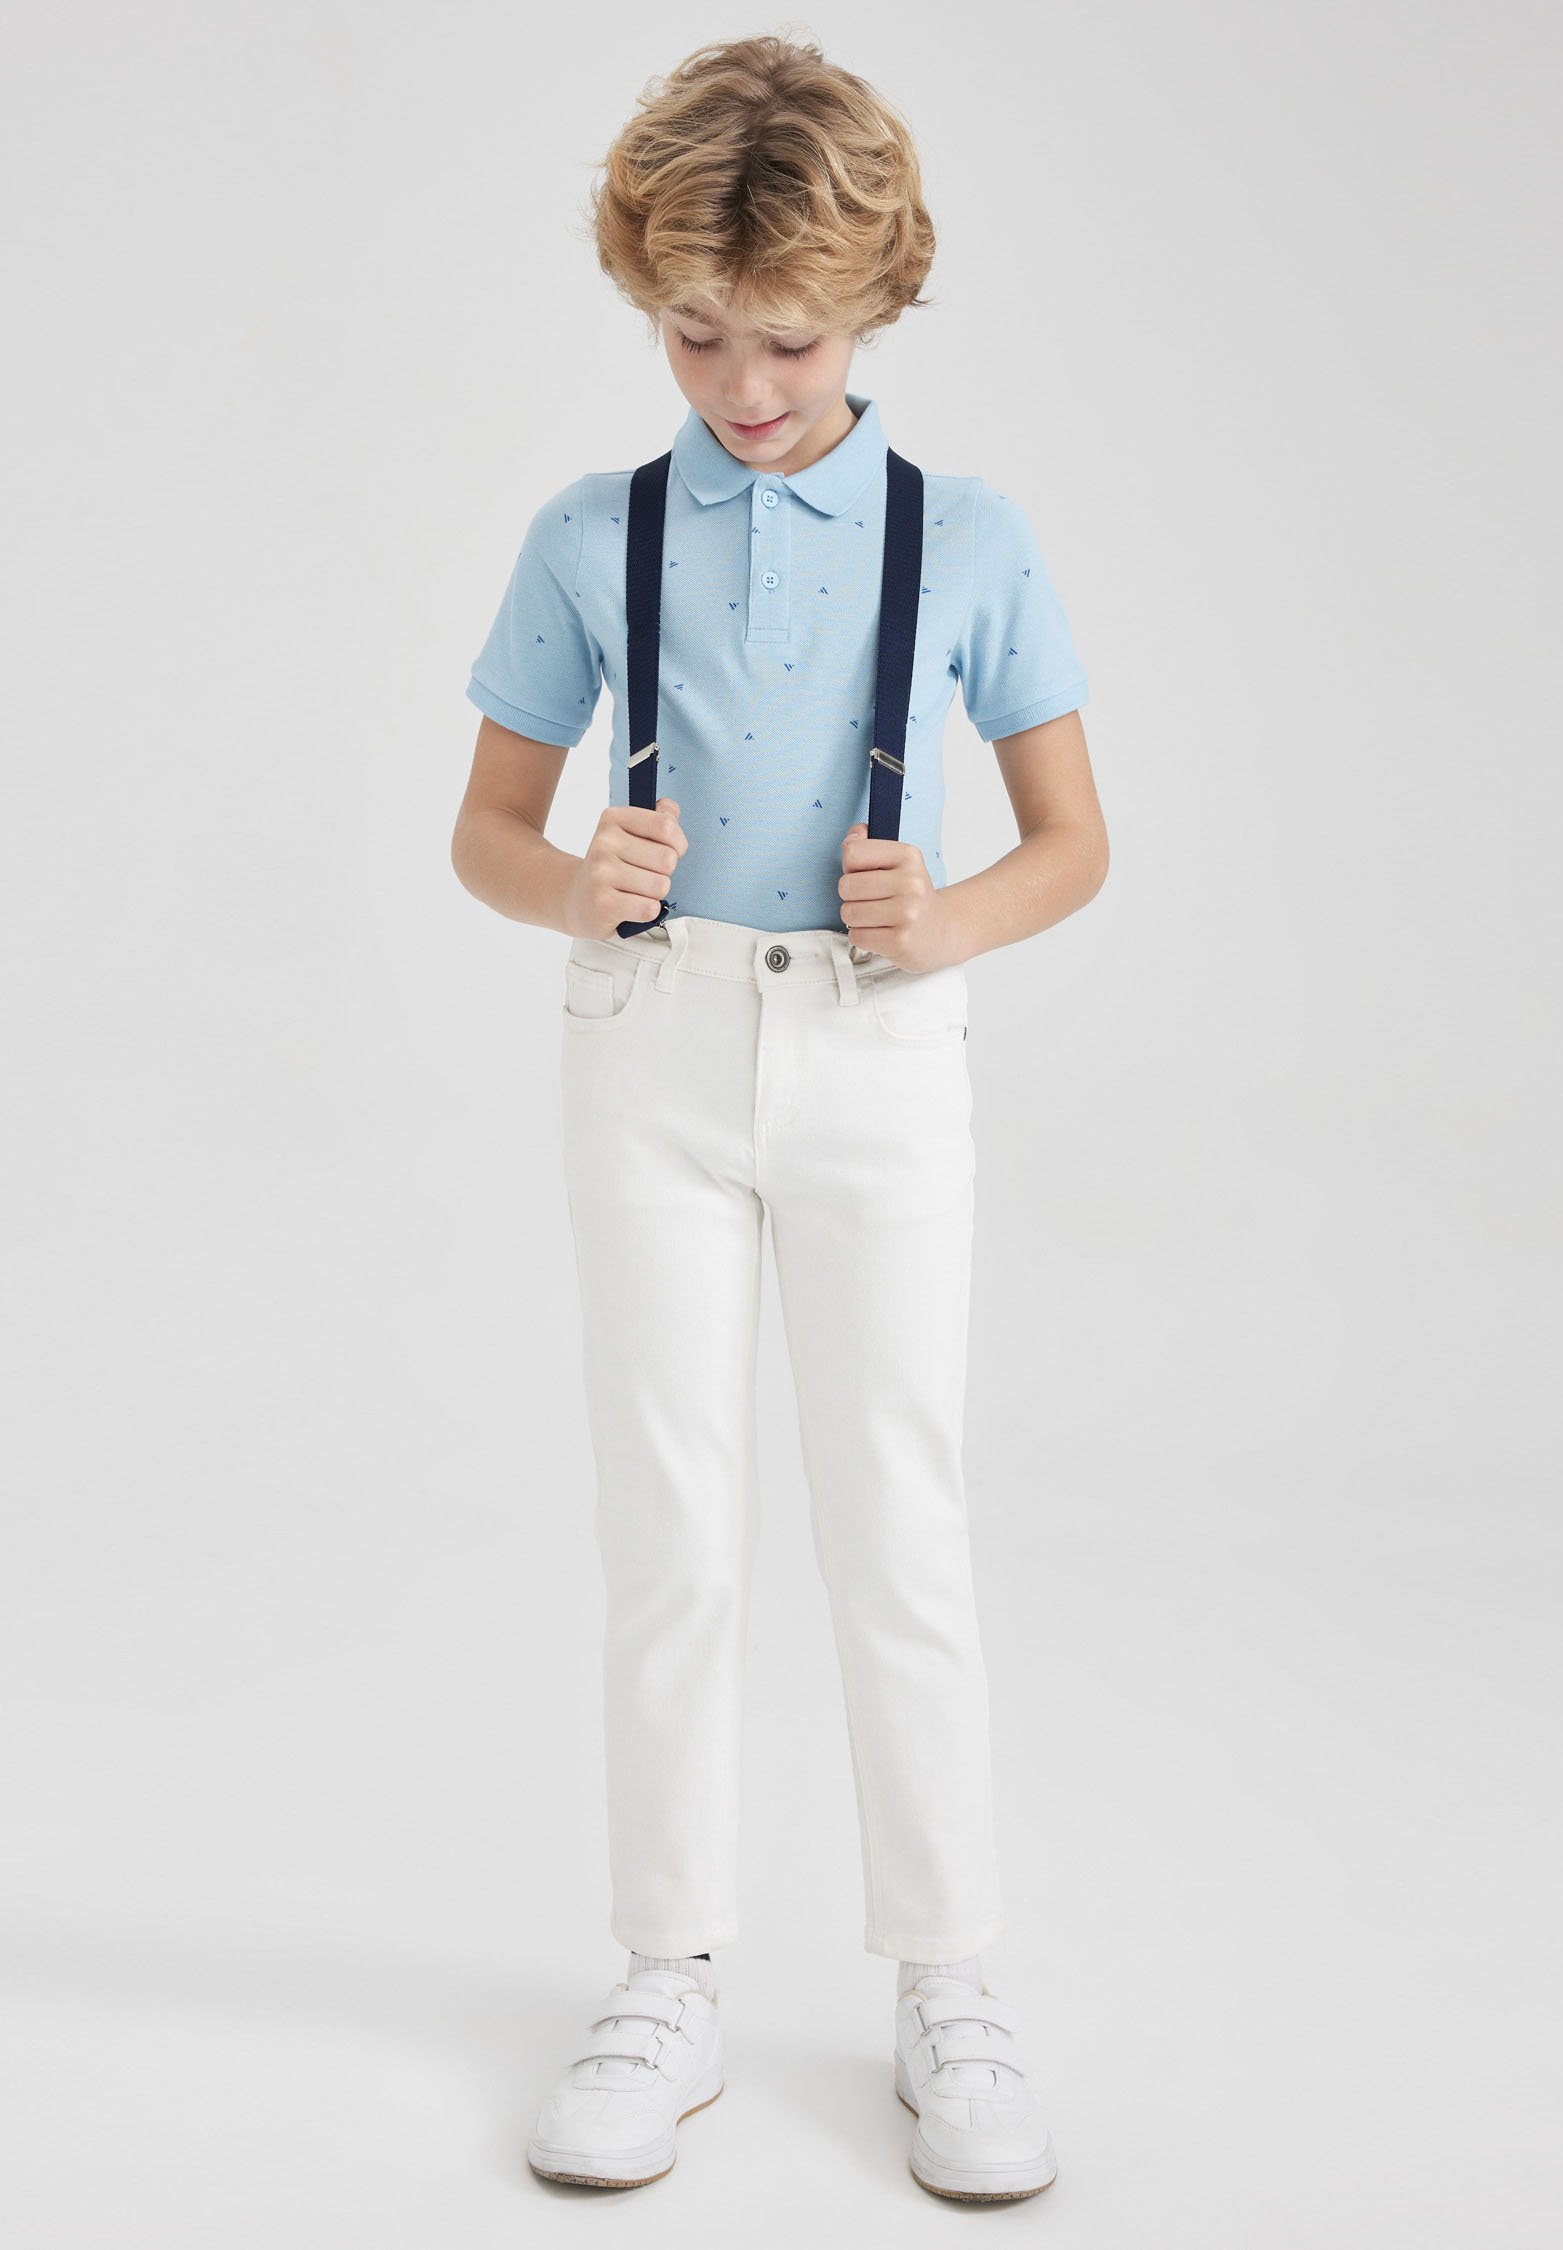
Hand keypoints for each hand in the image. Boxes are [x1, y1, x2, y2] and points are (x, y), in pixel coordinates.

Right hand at [566, 797, 685, 939]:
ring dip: (654, 894)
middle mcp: (604, 842)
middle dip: (664, 873)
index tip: (662, 852)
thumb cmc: (614, 867)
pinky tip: (630, 907)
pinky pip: (649, 908)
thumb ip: (659, 819)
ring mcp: (600, 873)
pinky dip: (647, 911)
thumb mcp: (632, 836)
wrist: (578, 901)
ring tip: (634, 892)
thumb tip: (670, 808)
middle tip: (642, 876)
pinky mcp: (602, 904)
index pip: (667, 827)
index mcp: (613, 819)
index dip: (677, 845)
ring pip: (661, 886)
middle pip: (668, 859)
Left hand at [838, 823, 963, 969]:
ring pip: (849, 913)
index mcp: (908, 856)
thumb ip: (867, 844)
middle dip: (851, 896)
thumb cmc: (909, 895)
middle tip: (872, 900)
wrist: (940, 931)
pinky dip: (863, 936)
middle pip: (846, 885)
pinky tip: (881, 932)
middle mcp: (911, 882)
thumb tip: (850, 837)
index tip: (867, 875)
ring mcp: (908, 913)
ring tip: (877, 917)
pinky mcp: (900, 941)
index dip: (851, 867)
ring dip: (856, 918)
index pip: (852, 852)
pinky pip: (857, 936)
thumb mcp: (897, 862)